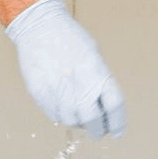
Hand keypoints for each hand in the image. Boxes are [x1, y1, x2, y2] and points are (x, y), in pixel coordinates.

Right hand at [6, 0, 125, 137]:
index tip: (117, 131)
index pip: (114, 107)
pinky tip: (63, 106)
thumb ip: (99, 81)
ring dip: (79, 123)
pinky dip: (61, 115)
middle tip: (99, 131)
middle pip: (94, 121)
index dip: (117, 123)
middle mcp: (79, 86)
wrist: (40, 26)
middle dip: (98, 130)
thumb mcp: (93, 56)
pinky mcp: (41, 94)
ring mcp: (59, 92)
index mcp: (97, 74)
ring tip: (80, 116)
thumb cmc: (69, 38)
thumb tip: (103, 106)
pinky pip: (55, 115)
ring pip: (72, 121)